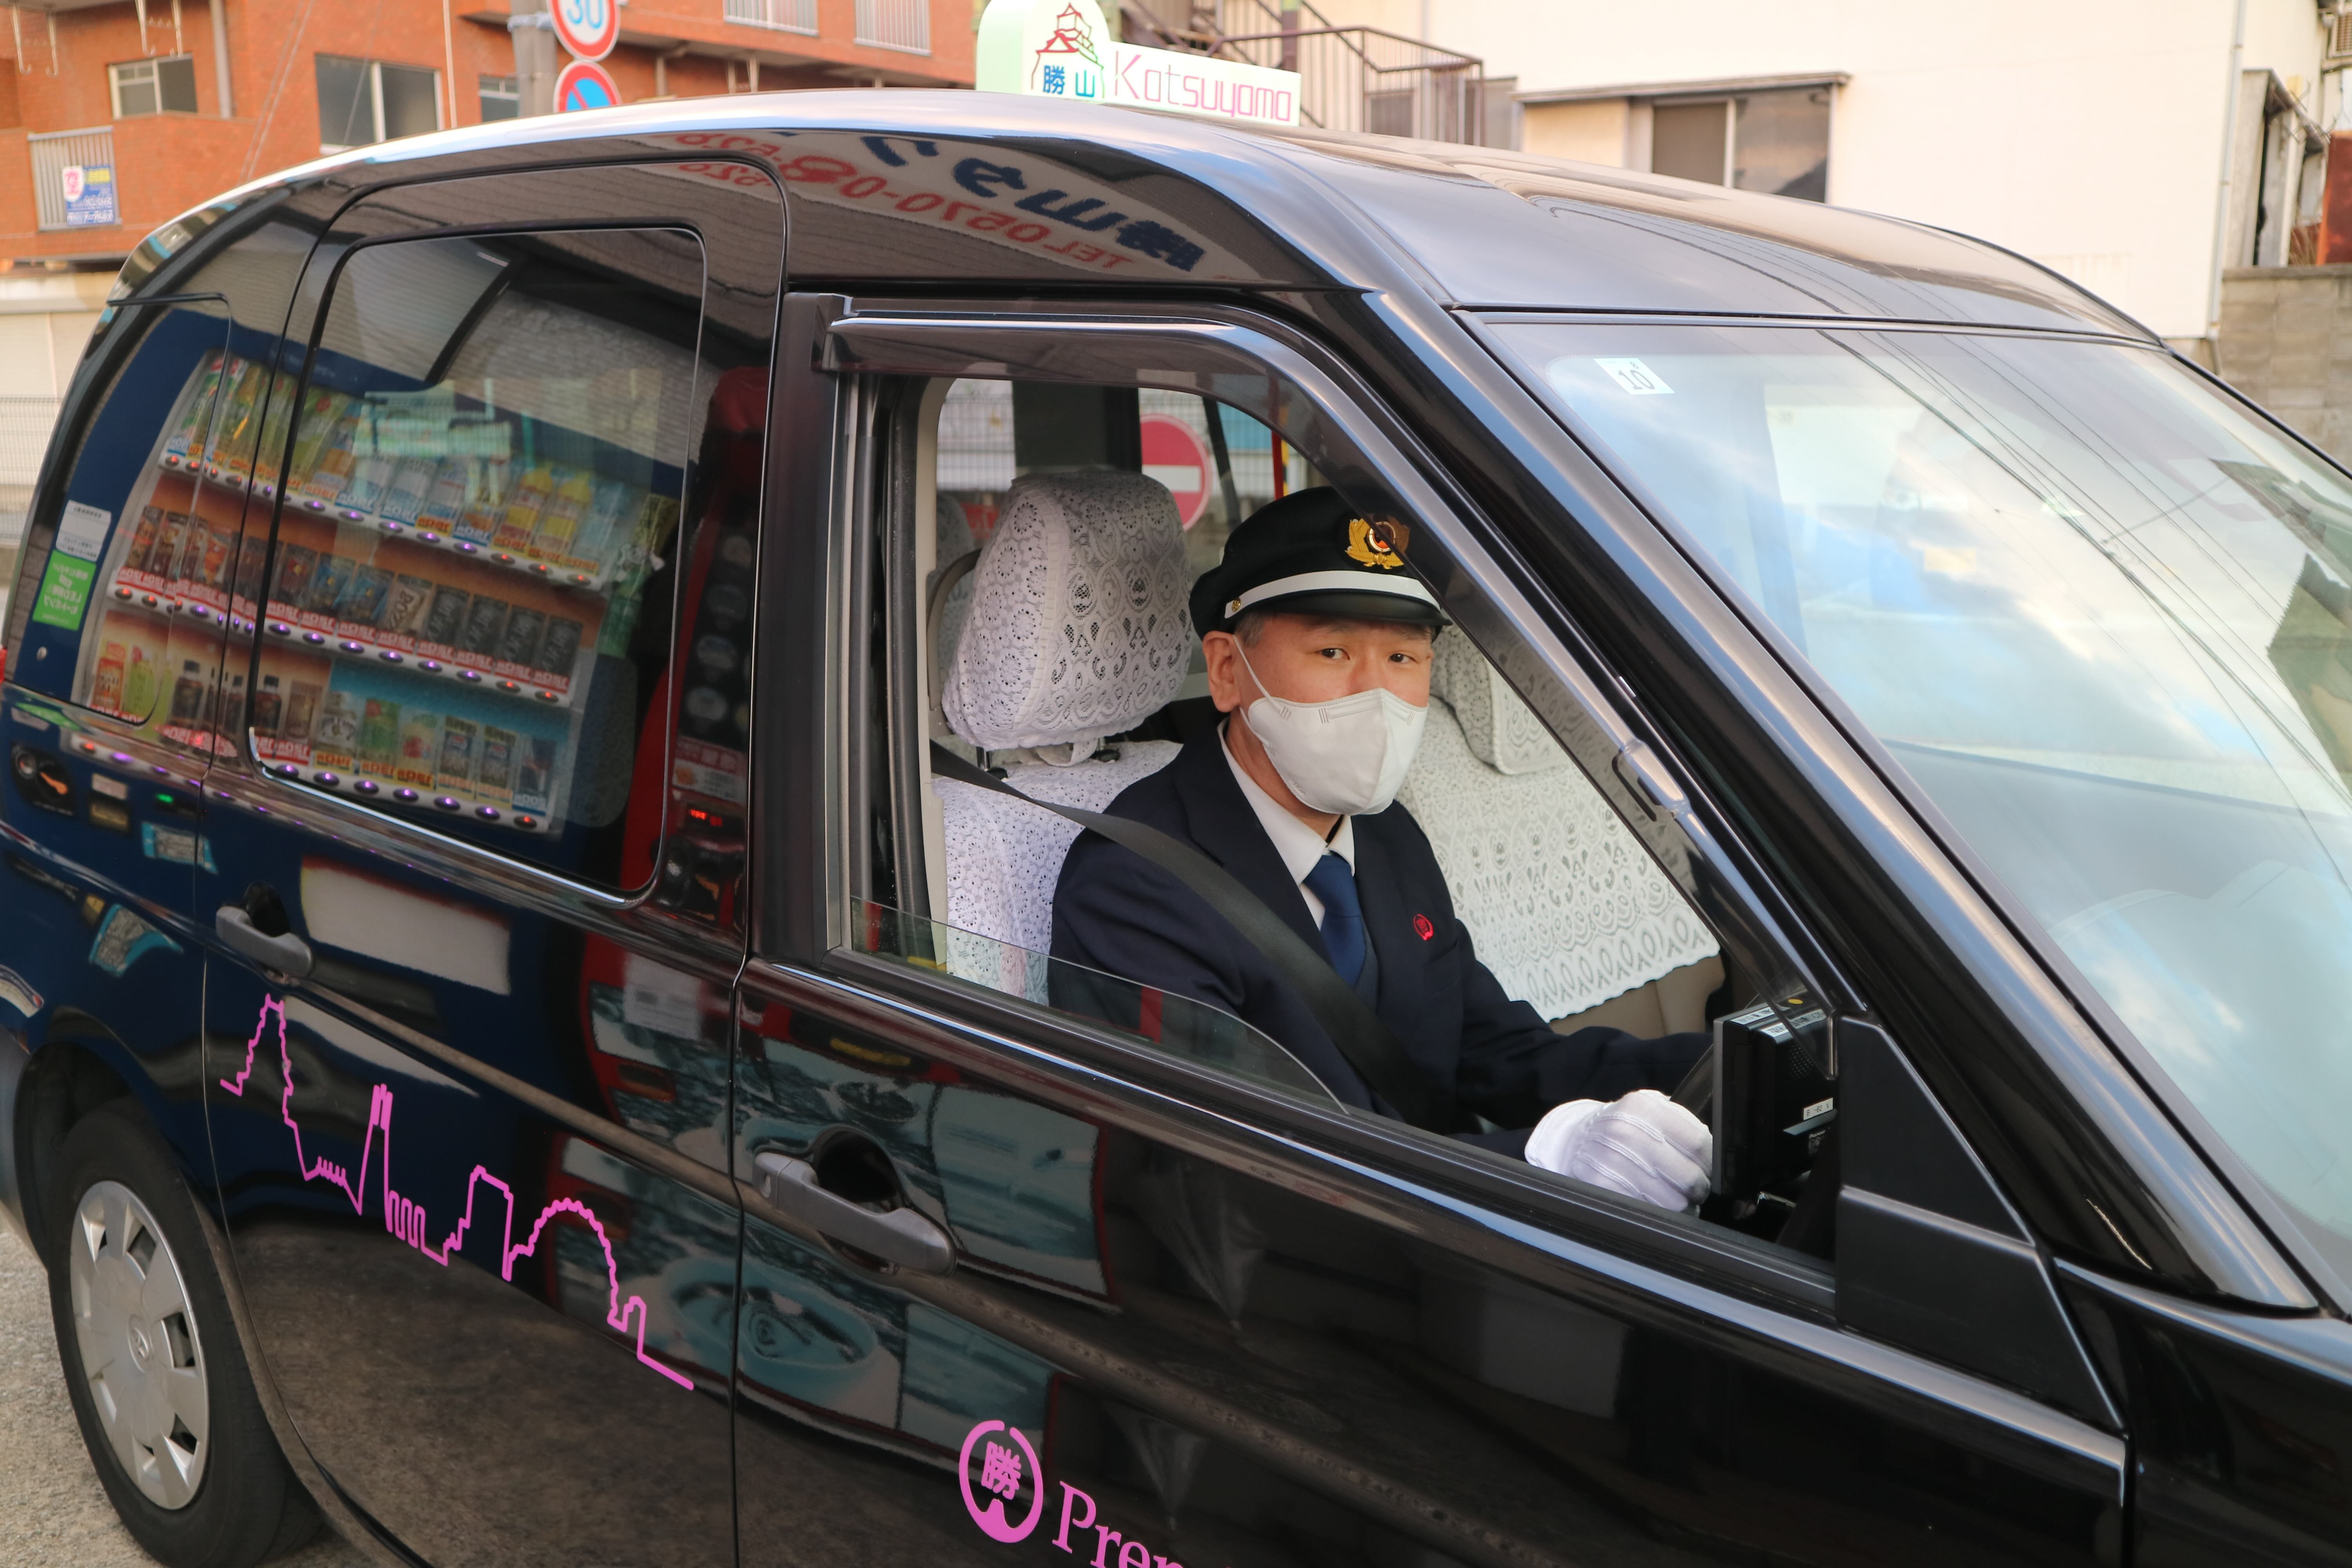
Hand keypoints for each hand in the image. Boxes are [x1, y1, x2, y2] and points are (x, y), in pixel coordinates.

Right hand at [1525, 1089, 1711, 1211]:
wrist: (1578, 1139)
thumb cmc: (1624, 1127)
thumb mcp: (1650, 1110)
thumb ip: (1682, 1124)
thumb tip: (1716, 1154)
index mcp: (1644, 1108)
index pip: (1698, 1143)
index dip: (1710, 1163)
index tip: (1708, 1170)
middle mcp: (1626, 1132)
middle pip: (1688, 1176)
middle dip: (1697, 1188)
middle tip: (1694, 1188)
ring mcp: (1611, 1160)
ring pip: (1672, 1201)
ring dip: (1681, 1206)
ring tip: (1674, 1198)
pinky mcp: (1601, 1186)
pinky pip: (1647, 1211)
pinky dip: (1657, 1214)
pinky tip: (1655, 1204)